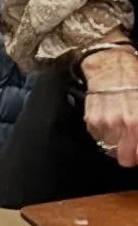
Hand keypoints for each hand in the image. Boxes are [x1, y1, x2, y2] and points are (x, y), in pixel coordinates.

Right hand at [81, 46, 137, 168]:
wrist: (110, 66)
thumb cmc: (133, 80)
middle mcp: (123, 124)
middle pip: (124, 159)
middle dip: (129, 154)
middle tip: (131, 145)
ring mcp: (105, 124)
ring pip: (111, 148)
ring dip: (116, 141)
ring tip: (120, 125)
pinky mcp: (92, 121)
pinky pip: (99, 137)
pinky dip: (104, 132)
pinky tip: (110, 118)